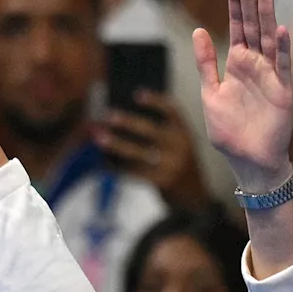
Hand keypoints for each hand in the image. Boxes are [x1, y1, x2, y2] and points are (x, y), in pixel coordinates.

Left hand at [96, 91, 209, 208]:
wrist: (194, 197)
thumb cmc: (178, 164)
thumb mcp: (179, 145)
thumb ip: (161, 132)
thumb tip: (122, 119)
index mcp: (185, 133)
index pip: (173, 112)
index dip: (156, 101)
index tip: (137, 94)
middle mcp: (180, 147)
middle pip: (151, 130)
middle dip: (128, 122)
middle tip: (108, 115)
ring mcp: (171, 165)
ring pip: (138, 152)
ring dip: (116, 144)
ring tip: (98, 136)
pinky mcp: (161, 182)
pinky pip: (133, 172)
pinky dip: (116, 167)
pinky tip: (103, 162)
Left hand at [194, 0, 292, 190]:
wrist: (249, 161)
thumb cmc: (230, 132)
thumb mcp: (210, 95)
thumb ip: (205, 64)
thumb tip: (197, 32)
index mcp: (236, 64)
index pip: (236, 27)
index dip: (234, 3)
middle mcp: (255, 65)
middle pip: (251, 26)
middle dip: (247, 0)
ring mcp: (270, 76)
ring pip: (268, 39)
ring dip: (265, 15)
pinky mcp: (282, 92)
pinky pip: (282, 67)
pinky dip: (281, 49)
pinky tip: (280, 30)